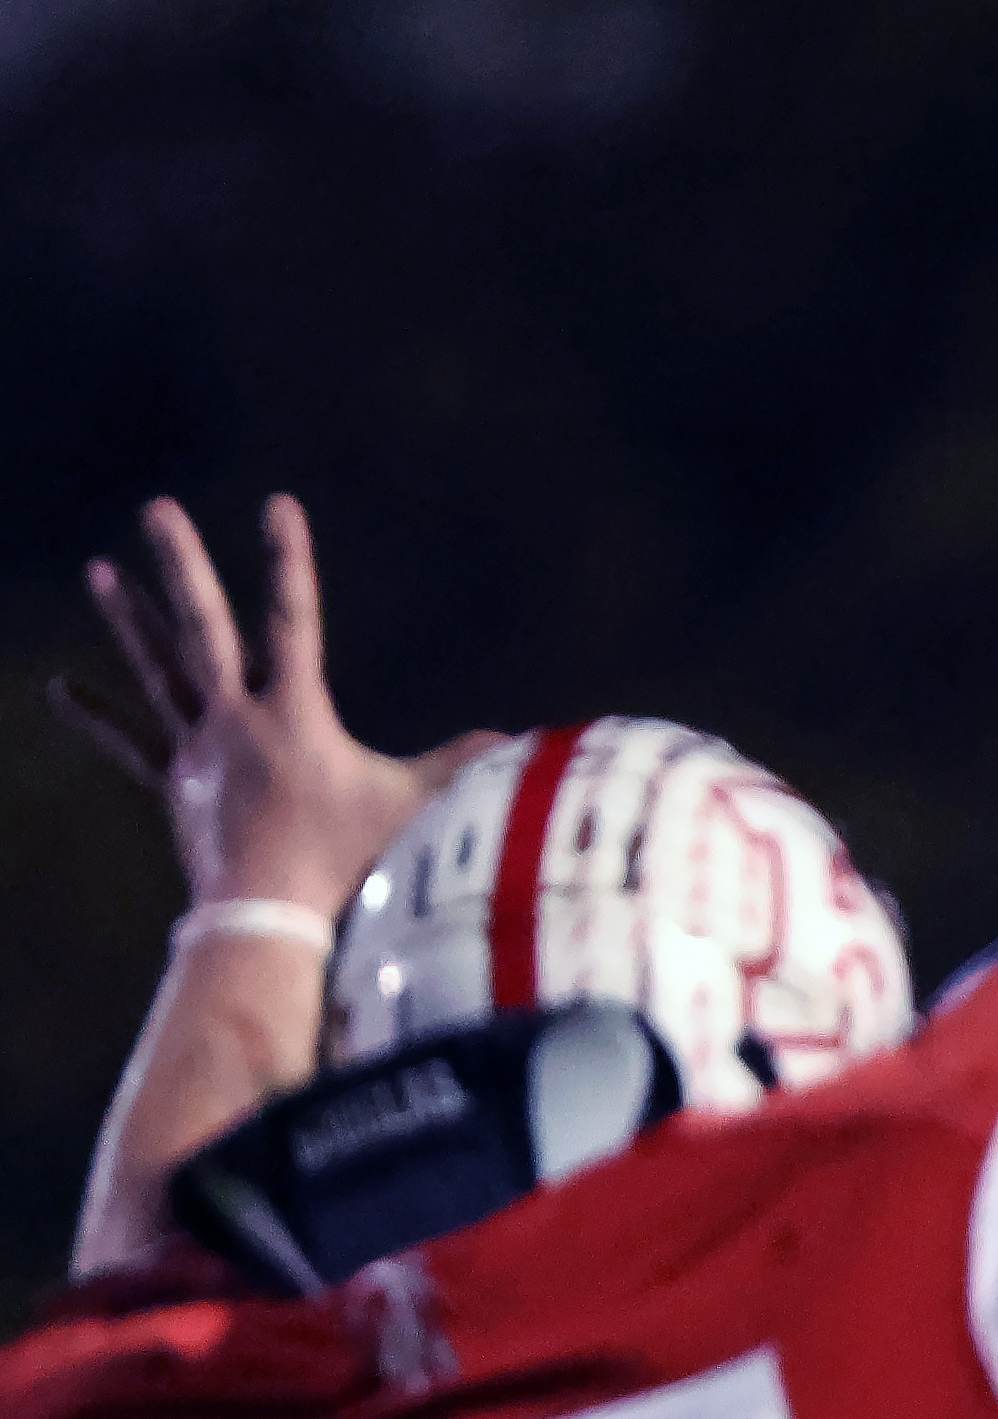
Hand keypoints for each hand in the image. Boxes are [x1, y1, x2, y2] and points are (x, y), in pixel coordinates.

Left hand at [56, 497, 490, 913]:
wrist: (267, 913)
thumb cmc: (346, 860)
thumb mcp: (413, 808)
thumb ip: (458, 767)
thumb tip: (514, 742)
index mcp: (292, 711)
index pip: (291, 618)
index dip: (288, 559)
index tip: (277, 505)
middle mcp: (234, 716)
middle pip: (203, 625)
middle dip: (182, 565)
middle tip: (157, 509)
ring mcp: (197, 748)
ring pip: (159, 670)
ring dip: (130, 619)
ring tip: (101, 572)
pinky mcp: (176, 784)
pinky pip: (132, 744)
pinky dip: (99, 718)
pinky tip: (62, 691)